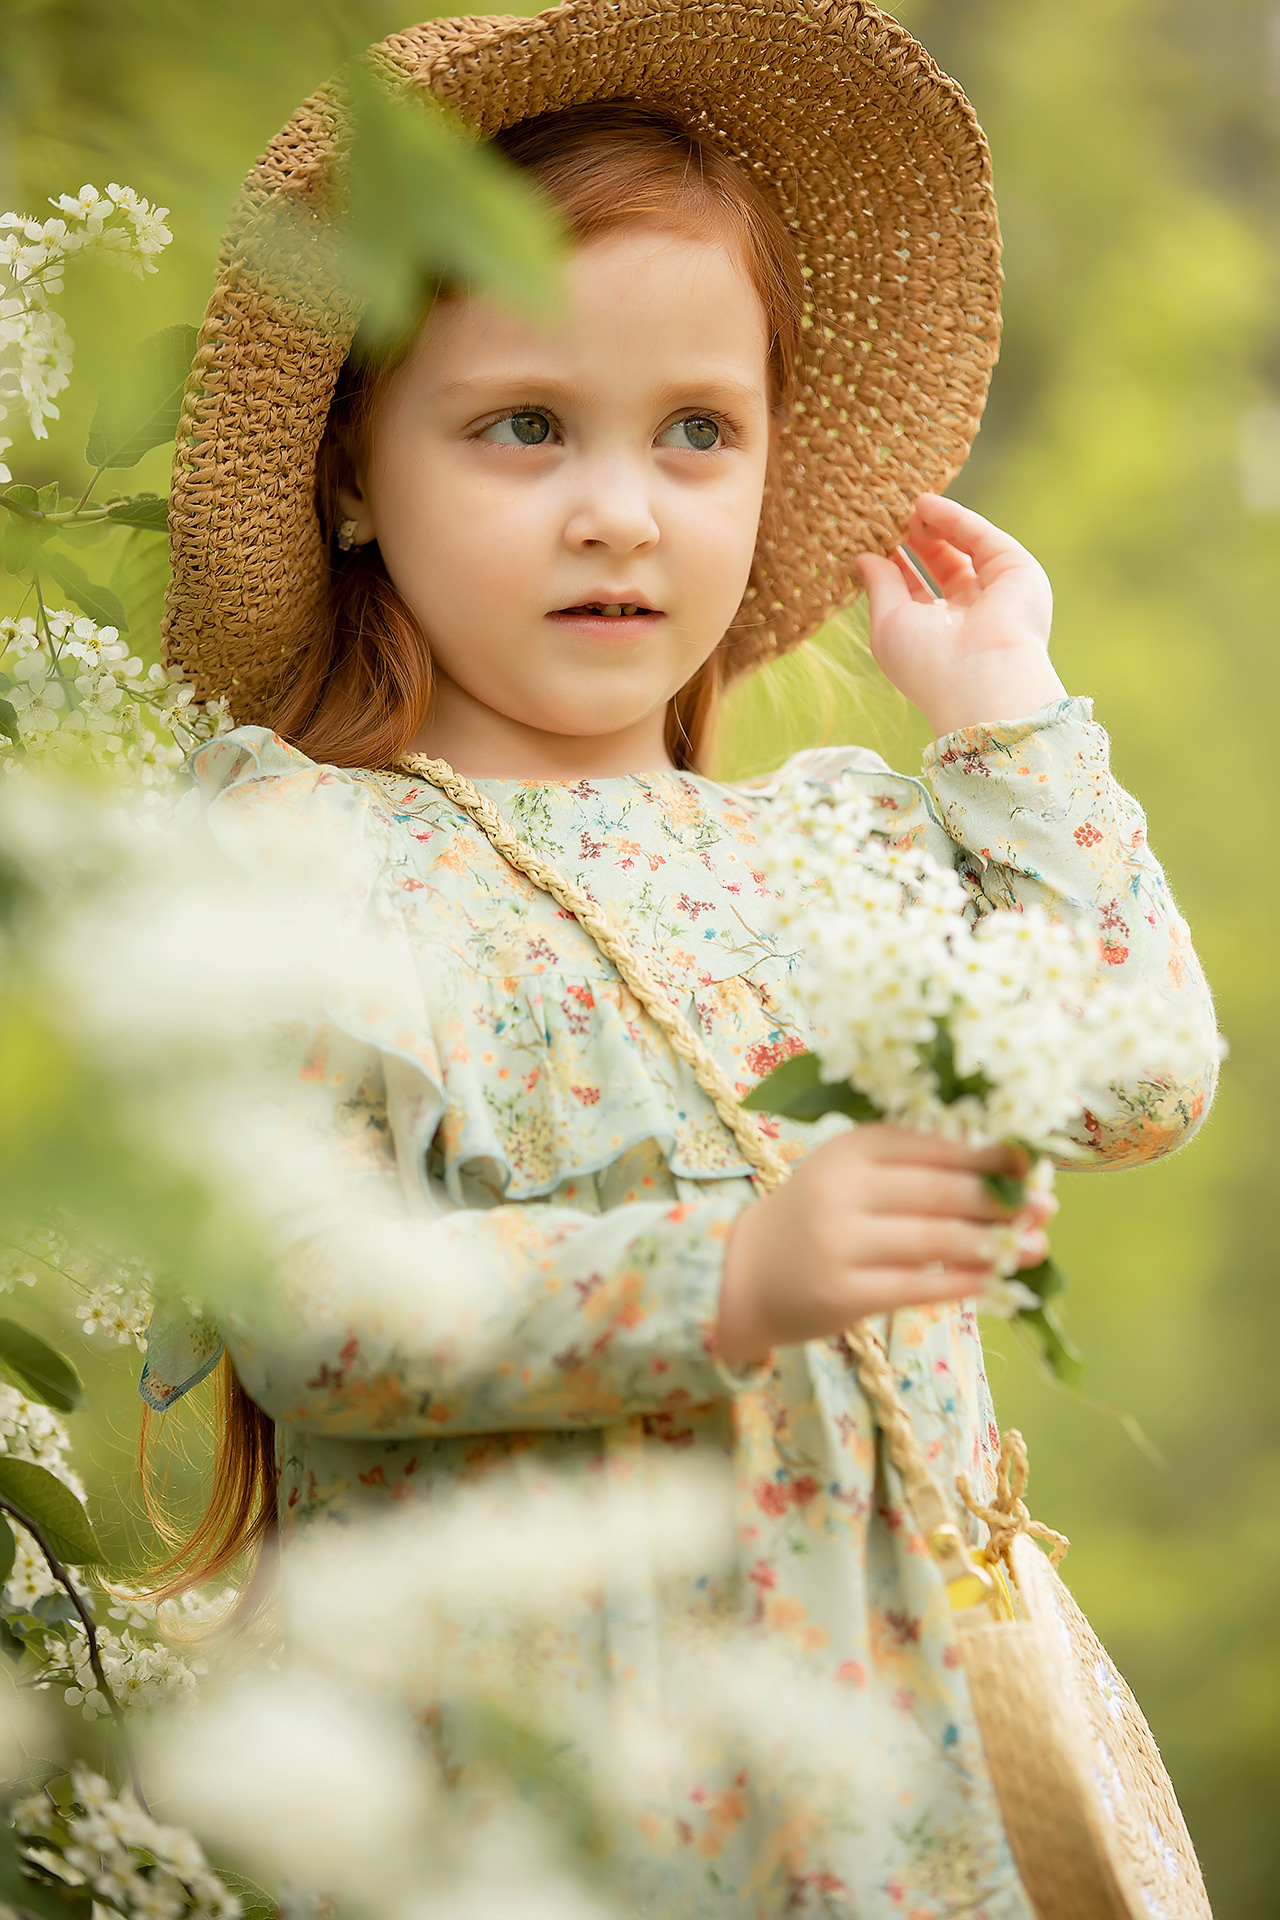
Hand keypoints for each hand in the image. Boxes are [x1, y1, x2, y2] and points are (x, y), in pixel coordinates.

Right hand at [715, 1126, 1054, 1367]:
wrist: (747, 1273)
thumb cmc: (818, 1215)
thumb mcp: (852, 1171)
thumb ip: (915, 1164)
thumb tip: (1009, 1170)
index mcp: (853, 1146)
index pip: (936, 1142)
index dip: (992, 1150)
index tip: (1034, 1161)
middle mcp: (844, 1187)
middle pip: (944, 1190)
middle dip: (1004, 1199)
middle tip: (1046, 1206)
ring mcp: (840, 1241)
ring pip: (938, 1240)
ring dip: (997, 1244)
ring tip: (1035, 1247)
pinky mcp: (842, 1292)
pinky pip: (921, 1286)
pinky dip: (965, 1282)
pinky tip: (995, 1280)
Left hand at [855, 493, 1066, 739]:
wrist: (979, 678)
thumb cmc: (925, 662)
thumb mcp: (888, 622)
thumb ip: (879, 585)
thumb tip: (862, 557)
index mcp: (940, 634)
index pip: (916, 588)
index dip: (897, 562)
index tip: (871, 538)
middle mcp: (972, 613)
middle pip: (943, 564)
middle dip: (915, 539)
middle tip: (887, 517)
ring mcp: (996, 590)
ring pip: (963, 545)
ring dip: (932, 524)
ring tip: (903, 507)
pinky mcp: (1016, 569)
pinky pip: (980, 535)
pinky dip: (953, 517)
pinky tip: (924, 504)